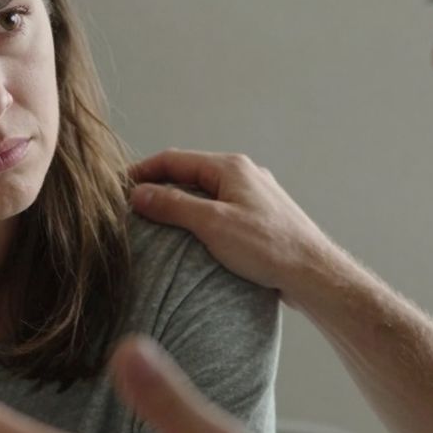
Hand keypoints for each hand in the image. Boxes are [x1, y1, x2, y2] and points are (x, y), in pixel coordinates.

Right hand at [129, 149, 343, 307]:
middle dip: (160, 185)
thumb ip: (173, 206)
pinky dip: (200, 217)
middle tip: (133, 205)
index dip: (144, 171)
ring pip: (206, 192)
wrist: (313, 273)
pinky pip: (221, 209)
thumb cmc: (268, 247)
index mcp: (231, 167)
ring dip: (180, 202)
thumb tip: (138, 194)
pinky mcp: (260, 218)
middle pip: (190, 173)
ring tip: (156, 222)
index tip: (119, 187)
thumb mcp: (212, 224)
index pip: (174, 159)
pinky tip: (192, 238)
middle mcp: (244, 174)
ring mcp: (254, 196)